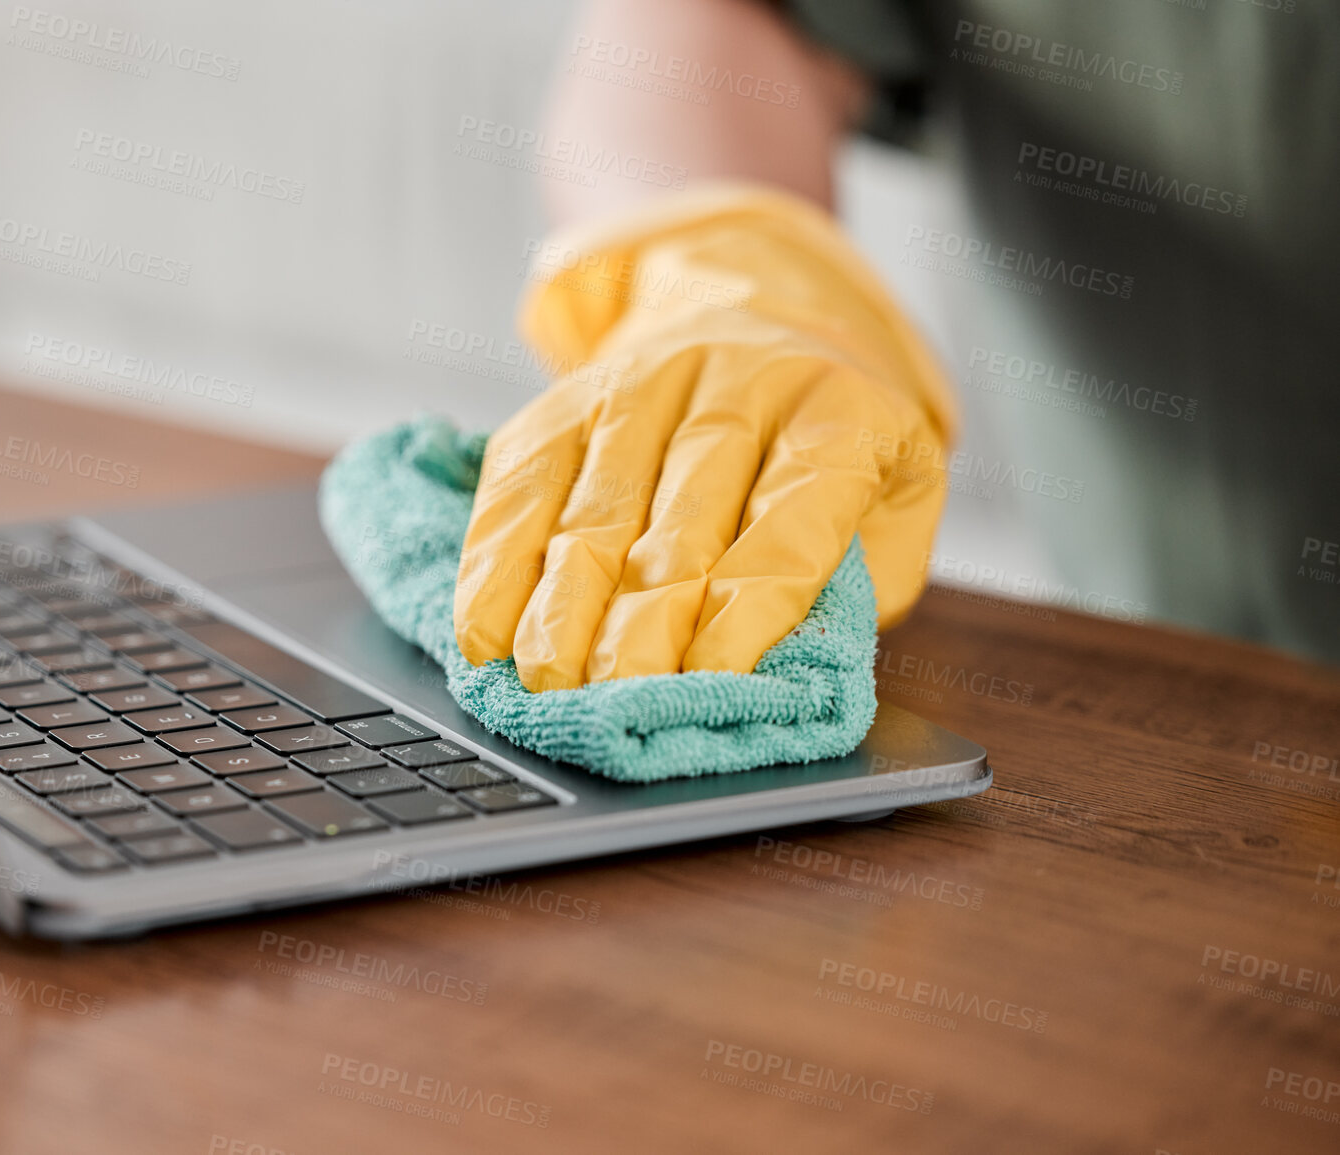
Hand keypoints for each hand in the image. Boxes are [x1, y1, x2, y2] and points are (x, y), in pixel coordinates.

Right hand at [453, 187, 956, 691]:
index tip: (709, 679)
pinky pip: (521, 485)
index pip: (790, 523)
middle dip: (642, 622)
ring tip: (546, 682)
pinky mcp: (568, 398)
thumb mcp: (889, 505)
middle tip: (616, 697)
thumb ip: (849, 584)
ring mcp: (645, 384)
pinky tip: (485, 633)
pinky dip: (495, 566)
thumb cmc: (825, 446)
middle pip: (681, 521)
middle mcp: (739, 386)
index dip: (747, 609)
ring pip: (592, 508)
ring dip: (562, 605)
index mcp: (839, 418)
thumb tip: (775, 671)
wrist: (767, 320)